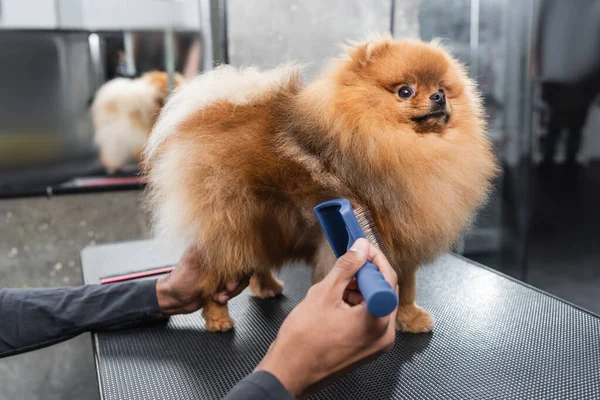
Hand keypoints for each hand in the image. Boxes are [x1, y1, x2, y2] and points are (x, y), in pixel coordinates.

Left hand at [156, 247, 248, 314]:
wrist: (174, 299)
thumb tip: (220, 233)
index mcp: (213, 249)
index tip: (232, 276)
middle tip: (228, 288)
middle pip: (243, 266)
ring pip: (241, 279)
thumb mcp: (192, 261)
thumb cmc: (179, 279)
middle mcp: (220, 259)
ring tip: (220, 296)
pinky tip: (219, 298)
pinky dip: (230, 295)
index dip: (240, 265)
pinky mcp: (223, 284)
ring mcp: (222, 272)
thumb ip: (206, 248)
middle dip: (238, 280)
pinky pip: (235, 288)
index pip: (238, 251)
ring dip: (233, 290)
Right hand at [255, 238, 397, 396]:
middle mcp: (384, 336)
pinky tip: (337, 303)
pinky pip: (369, 320)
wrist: (289, 373)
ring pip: (376, 306)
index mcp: (378, 321)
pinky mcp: (366, 350)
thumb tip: (360, 248)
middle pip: (384, 293)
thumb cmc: (303, 341)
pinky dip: (357, 307)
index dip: (374, 258)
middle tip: (348, 264)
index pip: (387, 279)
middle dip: (366, 275)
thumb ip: (346, 267)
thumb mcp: (324, 294)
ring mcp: (376, 346)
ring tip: (336, 287)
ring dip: (360, 291)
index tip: (361, 248)